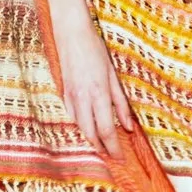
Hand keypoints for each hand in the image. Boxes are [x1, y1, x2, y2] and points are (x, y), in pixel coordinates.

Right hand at [51, 8, 133, 157]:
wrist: (71, 33)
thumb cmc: (95, 49)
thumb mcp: (113, 75)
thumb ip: (121, 103)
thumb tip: (128, 126)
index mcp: (99, 94)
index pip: (107, 130)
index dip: (114, 147)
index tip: (121, 158)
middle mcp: (83, 99)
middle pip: (91, 134)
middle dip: (102, 149)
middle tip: (112, 157)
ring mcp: (70, 96)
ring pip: (80, 127)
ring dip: (91, 140)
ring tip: (102, 147)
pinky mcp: (63, 92)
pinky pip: (72, 116)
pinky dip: (81, 126)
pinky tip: (88, 128)